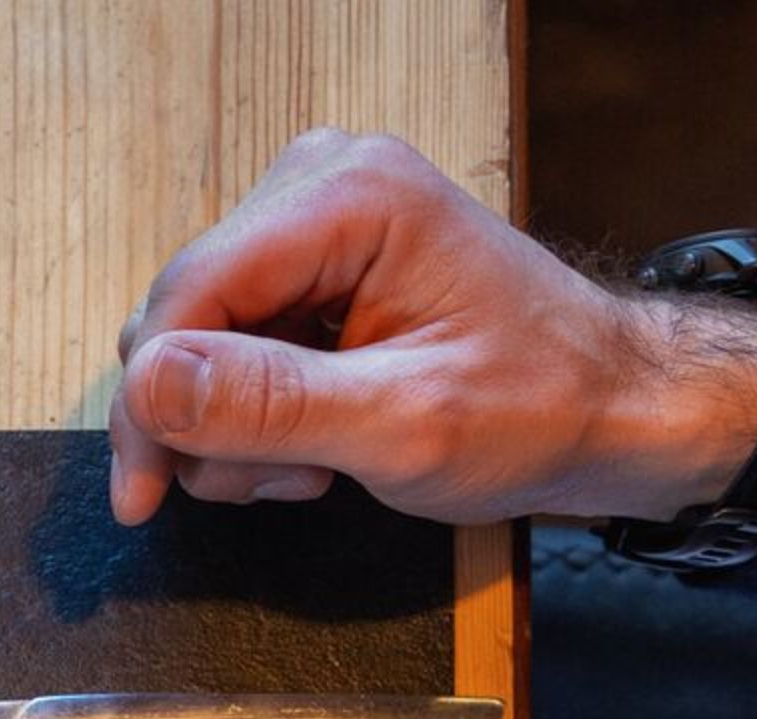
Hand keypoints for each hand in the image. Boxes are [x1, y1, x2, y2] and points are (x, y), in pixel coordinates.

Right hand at [108, 128, 756, 527]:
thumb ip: (271, 405)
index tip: (145, 494)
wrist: (611, 407)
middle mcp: (324, 186)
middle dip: (207, 421)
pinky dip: (254, 415)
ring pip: (193, 341)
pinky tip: (313, 442)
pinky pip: (228, 346)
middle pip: (179, 316)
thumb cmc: (540, 406)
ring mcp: (314, 222)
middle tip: (284, 476)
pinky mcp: (310, 264)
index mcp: (352, 197)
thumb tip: (149, 387)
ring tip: (313, 461)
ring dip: (233, 428)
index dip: (152, 403)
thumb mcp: (404, 426)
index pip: (187, 294)